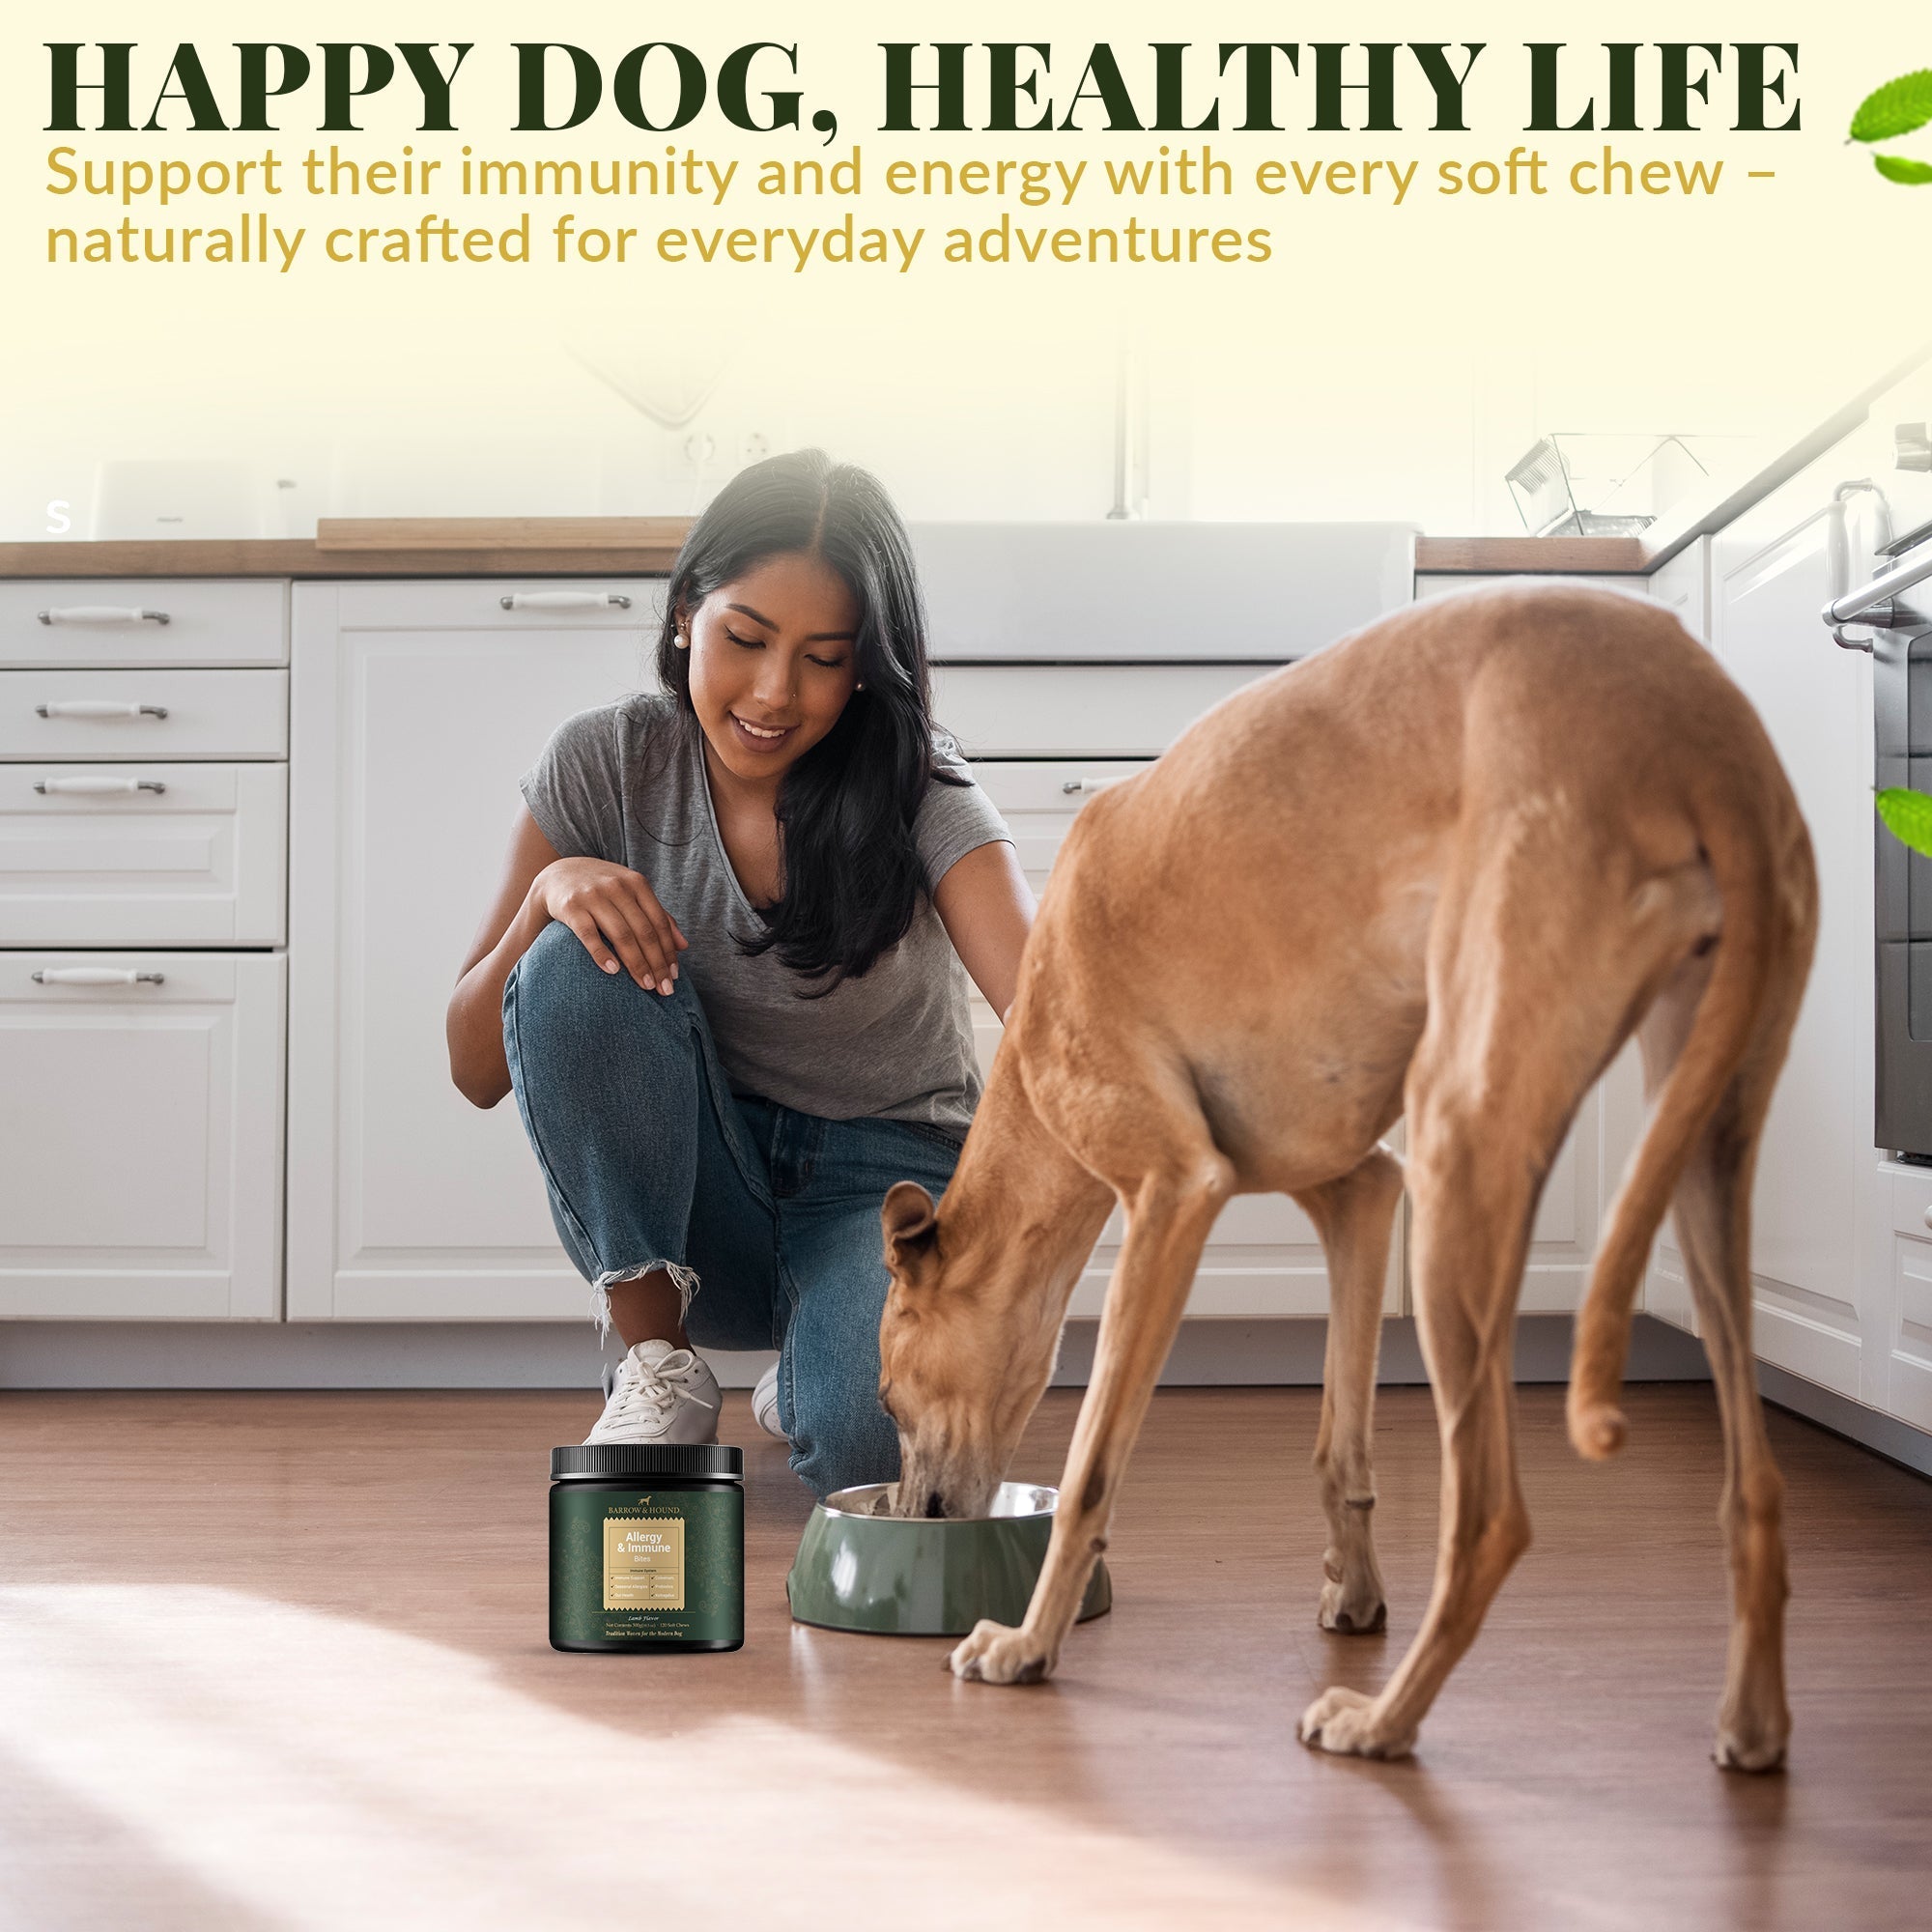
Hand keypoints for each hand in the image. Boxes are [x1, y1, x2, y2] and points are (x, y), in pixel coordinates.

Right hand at [531, 858, 688, 993]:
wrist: (558, 874)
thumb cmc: (603, 890)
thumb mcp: (631, 894)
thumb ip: (657, 916)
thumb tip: (684, 946)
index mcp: (637, 884)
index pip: (659, 923)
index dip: (669, 952)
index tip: (674, 977)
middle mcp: (617, 887)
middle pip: (644, 931)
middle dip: (656, 963)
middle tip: (664, 989)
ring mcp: (593, 896)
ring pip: (621, 934)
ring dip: (636, 963)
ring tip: (645, 986)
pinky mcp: (571, 906)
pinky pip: (588, 934)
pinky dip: (601, 953)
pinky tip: (613, 971)